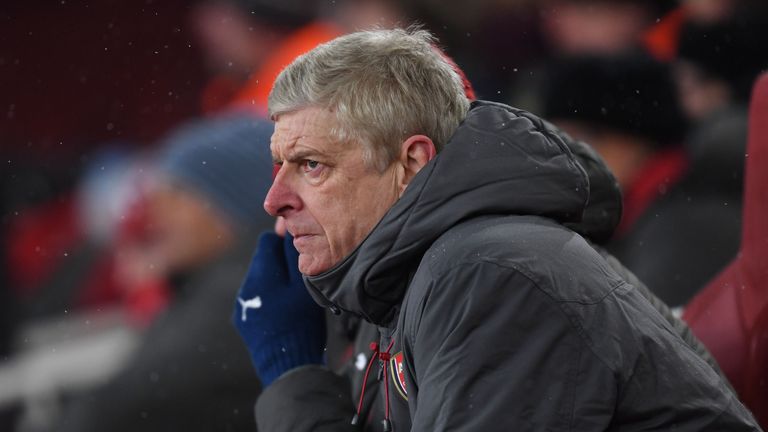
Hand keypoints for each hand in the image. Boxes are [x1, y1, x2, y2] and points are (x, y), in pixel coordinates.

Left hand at [232, 232, 325, 385]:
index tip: (298, 256)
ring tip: (290, 300)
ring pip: (258, 279)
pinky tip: (280, 314)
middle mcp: (247, 284)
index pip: (267, 241)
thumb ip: (295, 256)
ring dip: (273, 282)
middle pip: (262, 260)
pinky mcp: (242, 319)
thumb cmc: (301, 322)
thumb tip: (288, 229)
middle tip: (298, 280)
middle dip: (278, 264)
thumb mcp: (305, 286)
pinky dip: (267, 299)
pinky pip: (255, 298)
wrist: (286, 364)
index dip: (284, 244)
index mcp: (262, 272)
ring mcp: (242, 303)